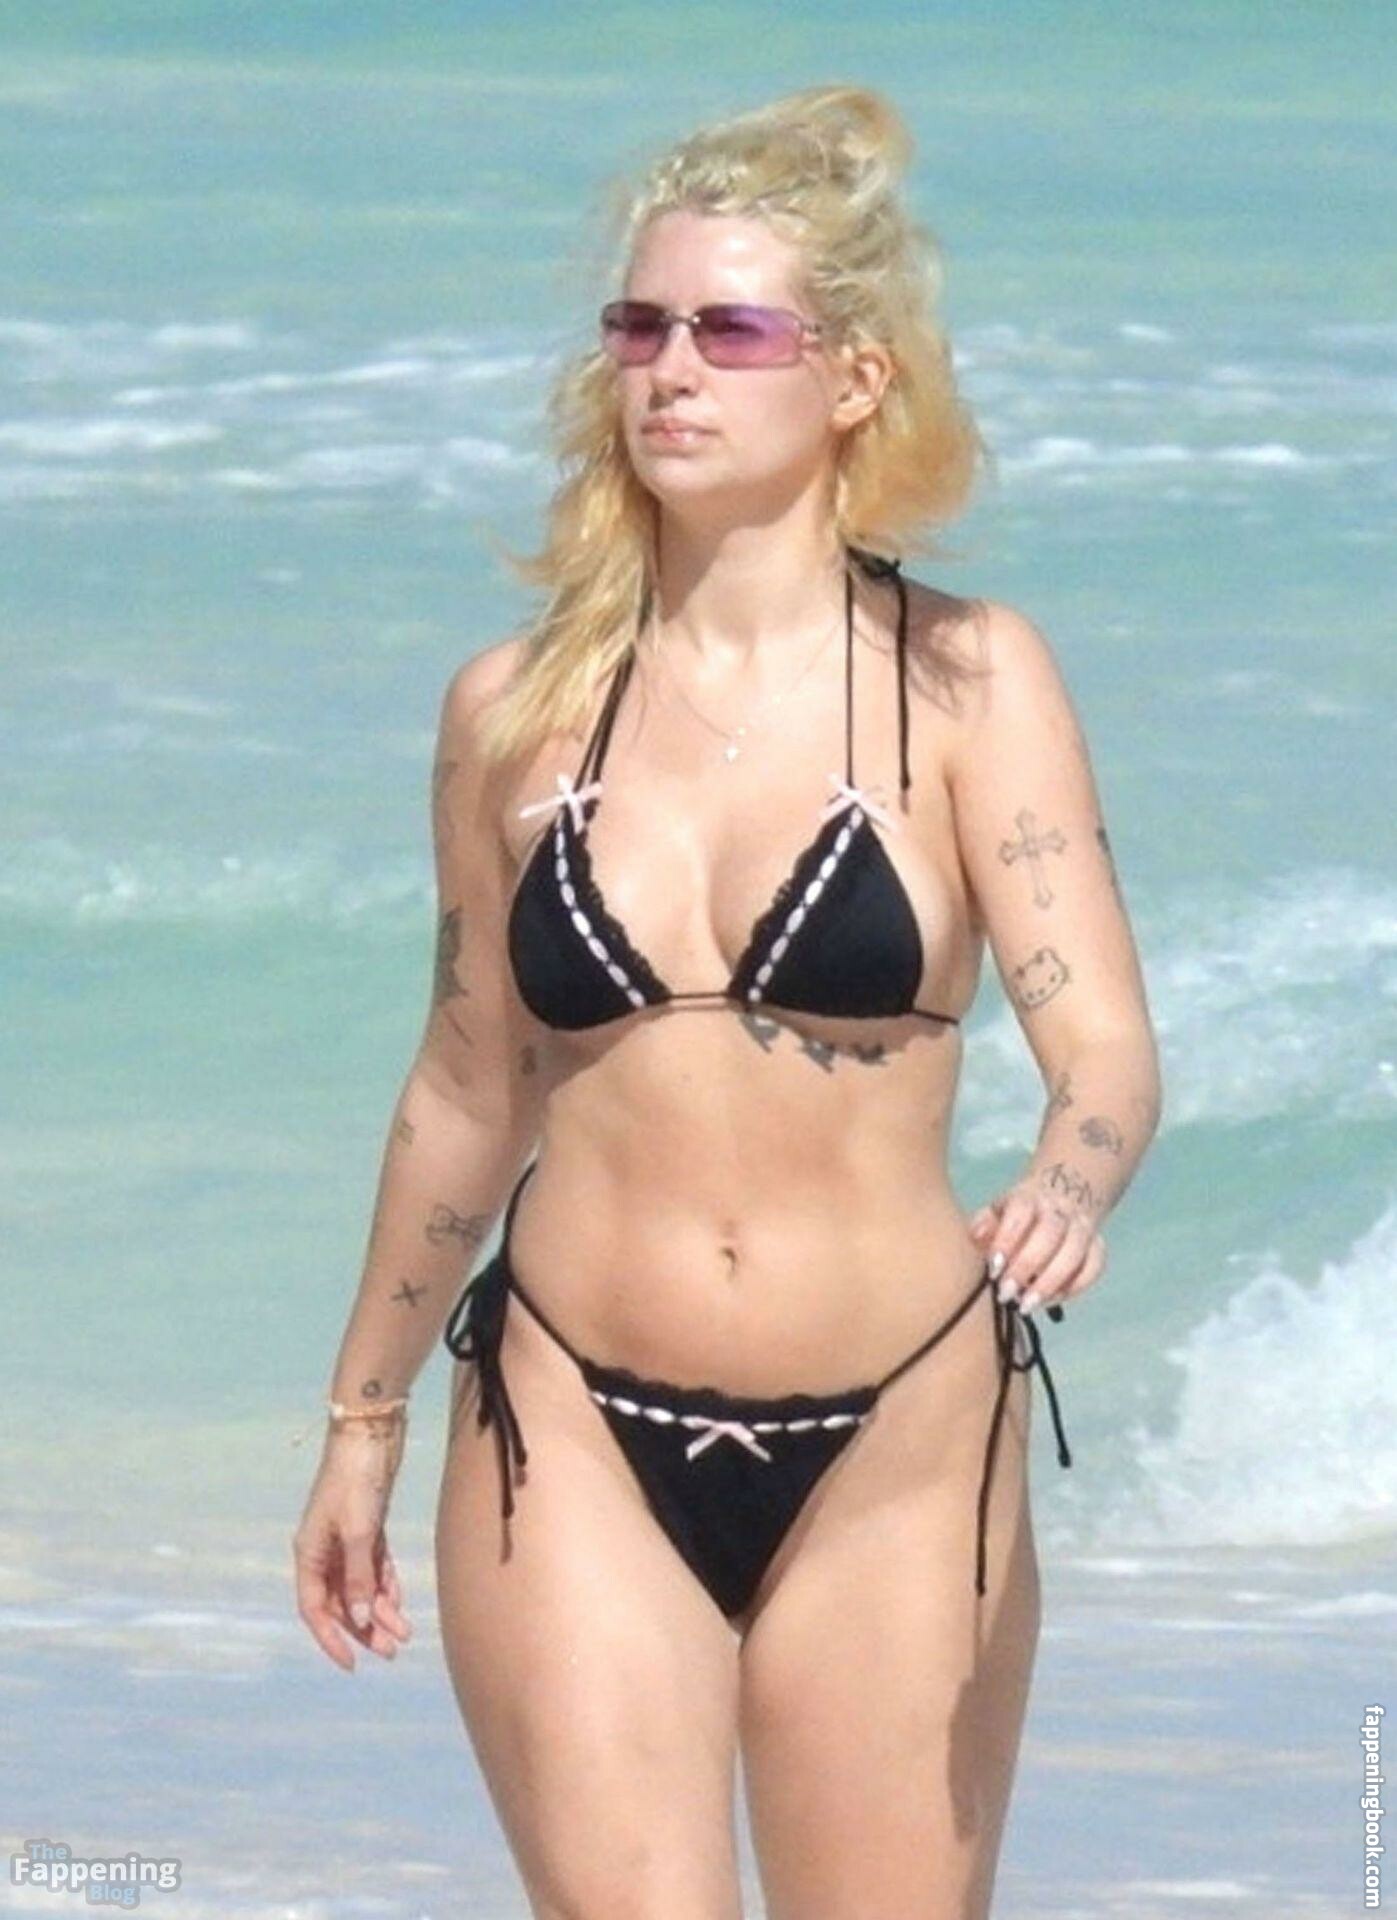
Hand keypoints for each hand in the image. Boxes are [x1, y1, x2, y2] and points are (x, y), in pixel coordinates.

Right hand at [292, 1426, 412, 1670]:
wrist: (372, 1432)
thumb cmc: (357, 1479)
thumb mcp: (359, 1531)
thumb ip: (360, 1576)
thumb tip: (362, 1618)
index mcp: (309, 1552)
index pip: (314, 1608)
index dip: (331, 1639)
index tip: (351, 1665)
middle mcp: (324, 1550)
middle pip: (341, 1602)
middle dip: (364, 1629)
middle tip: (390, 1652)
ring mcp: (345, 1539)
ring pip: (361, 1587)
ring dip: (381, 1611)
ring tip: (404, 1634)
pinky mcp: (367, 1528)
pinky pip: (374, 1569)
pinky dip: (387, 1586)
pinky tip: (401, 1604)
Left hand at [966, 1177, 1107, 1317]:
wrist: (1062, 1196)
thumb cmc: (1018, 1214)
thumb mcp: (996, 1212)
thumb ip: (984, 1224)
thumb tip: (976, 1237)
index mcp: (1029, 1198)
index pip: (1021, 1212)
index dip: (1007, 1240)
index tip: (993, 1269)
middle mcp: (1060, 1210)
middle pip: (1050, 1234)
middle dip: (1027, 1266)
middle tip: (1006, 1294)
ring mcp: (1082, 1227)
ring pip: (1074, 1253)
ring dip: (1050, 1283)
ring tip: (1027, 1305)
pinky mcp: (1098, 1246)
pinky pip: (1093, 1268)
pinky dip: (1073, 1288)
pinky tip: (1050, 1301)